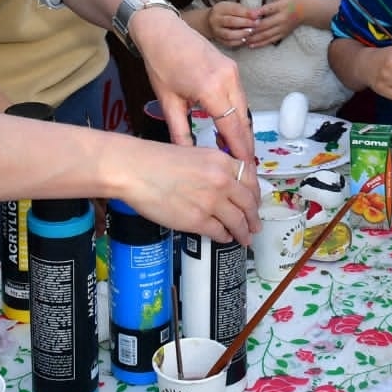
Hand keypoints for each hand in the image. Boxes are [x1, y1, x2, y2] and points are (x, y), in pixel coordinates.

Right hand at [111, 138, 259, 244]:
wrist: (136, 171)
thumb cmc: (156, 161)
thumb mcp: (194, 154)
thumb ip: (213, 168)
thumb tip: (225, 184)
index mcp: (221, 160)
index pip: (250, 180)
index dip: (255, 195)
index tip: (255, 202)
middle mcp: (222, 180)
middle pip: (248, 203)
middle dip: (253, 217)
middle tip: (255, 225)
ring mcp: (212, 202)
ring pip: (238, 221)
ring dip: (243, 231)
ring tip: (245, 237)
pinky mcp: (198, 221)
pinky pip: (219, 232)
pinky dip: (224, 237)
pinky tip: (224, 237)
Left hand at [131, 6, 255, 161]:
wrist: (162, 30)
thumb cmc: (160, 64)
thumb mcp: (167, 101)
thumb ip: (180, 131)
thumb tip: (188, 156)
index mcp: (211, 89)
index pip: (232, 127)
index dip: (240, 150)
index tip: (245, 170)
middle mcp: (228, 79)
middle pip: (243, 120)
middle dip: (246, 144)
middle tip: (245, 168)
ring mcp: (233, 71)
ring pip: (244, 108)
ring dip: (242, 130)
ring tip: (238, 152)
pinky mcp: (232, 67)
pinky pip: (240, 96)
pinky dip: (238, 114)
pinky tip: (232, 128)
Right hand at [205, 1, 258, 47]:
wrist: (208, 22)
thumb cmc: (225, 13)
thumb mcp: (232, 7)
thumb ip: (244, 10)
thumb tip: (258, 13)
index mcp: (220, 8)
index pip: (234, 10)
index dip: (246, 13)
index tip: (257, 15)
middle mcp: (216, 20)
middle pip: (231, 22)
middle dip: (246, 23)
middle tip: (257, 24)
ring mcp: (216, 31)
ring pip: (229, 34)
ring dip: (242, 33)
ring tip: (251, 32)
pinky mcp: (218, 39)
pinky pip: (228, 43)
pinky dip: (238, 42)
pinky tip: (245, 39)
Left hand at [246, 0, 302, 47]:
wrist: (307, 11)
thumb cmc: (294, 0)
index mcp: (282, 6)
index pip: (269, 9)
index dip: (259, 12)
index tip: (250, 15)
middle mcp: (282, 18)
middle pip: (266, 24)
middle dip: (253, 28)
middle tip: (240, 30)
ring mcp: (282, 28)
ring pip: (266, 34)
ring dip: (254, 38)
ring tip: (242, 39)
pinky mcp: (282, 34)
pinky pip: (270, 40)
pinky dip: (260, 43)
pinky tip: (251, 45)